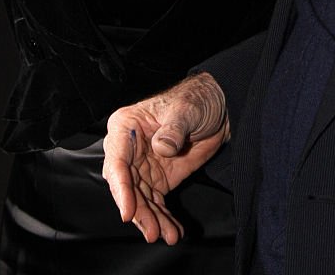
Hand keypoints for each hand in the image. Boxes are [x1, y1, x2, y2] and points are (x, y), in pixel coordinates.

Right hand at [102, 72, 229, 244]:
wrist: (217, 108)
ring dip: (151, 220)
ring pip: (140, 200)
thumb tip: (162, 147)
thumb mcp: (185, 110)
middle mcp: (129, 149)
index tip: (128, 212)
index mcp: (126, 126)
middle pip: (126, 186)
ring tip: (166, 235)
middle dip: (138, 211)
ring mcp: (142, 167)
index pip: (117, 161)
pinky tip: (172, 230)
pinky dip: (163, 218)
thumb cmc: (195, 100)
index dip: (121, 188)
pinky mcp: (158, 179)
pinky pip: (155, 203)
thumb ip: (173, 129)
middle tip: (152, 230)